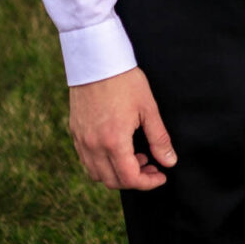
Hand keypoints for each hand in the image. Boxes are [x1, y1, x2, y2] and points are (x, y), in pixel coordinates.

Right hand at [69, 67, 176, 190]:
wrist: (96, 60)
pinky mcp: (75, 132)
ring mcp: (81, 140)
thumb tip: (170, 162)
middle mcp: (93, 145)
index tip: (161, 176)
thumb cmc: (125, 81)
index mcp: (113, 141)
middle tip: (152, 165)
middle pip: (112, 181)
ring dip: (117, 173)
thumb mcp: (148, 108)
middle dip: (135, 179)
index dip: (148, 183)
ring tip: (136, 156)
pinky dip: (102, 164)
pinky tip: (117, 150)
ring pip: (96, 174)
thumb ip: (159, 138)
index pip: (129, 178)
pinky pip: (86, 161)